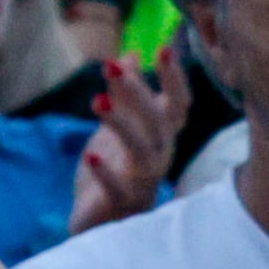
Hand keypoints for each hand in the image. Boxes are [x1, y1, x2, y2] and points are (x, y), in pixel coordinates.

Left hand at [68, 50, 187, 241]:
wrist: (97, 220)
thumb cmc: (114, 170)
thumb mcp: (116, 128)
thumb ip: (123, 95)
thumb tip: (130, 54)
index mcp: (160, 138)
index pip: (178, 106)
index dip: (174, 79)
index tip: (163, 48)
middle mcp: (159, 158)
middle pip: (159, 124)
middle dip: (138, 94)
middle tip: (111, 66)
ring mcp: (142, 183)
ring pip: (143, 154)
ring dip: (123, 127)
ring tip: (97, 102)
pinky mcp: (121, 205)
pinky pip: (119, 189)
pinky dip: (106, 173)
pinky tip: (90, 157)